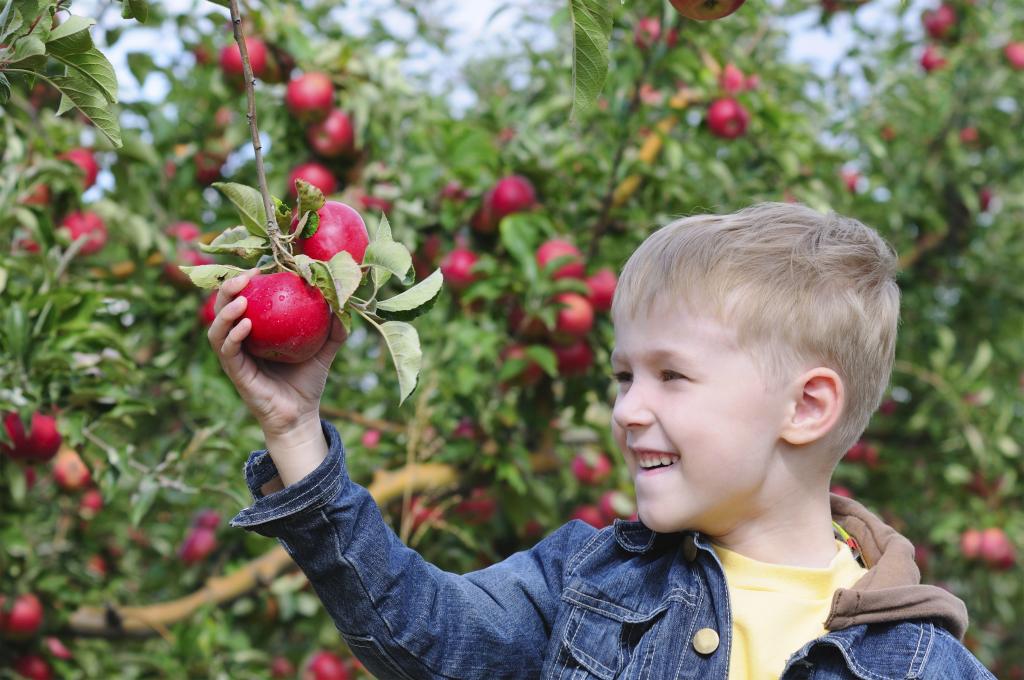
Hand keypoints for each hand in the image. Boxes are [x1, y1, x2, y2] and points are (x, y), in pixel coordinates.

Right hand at [206, 267, 348, 434]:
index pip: (243, 300)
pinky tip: (246, 324)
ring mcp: (235, 358)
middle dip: (226, 289)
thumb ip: (334, 329)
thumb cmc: (308, 382)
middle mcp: (240, 342)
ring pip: (217, 329)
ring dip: (224, 311)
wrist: (301, 416)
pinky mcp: (235, 374)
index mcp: (256, 333)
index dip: (245, 283)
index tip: (260, 267)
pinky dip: (233, 336)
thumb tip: (344, 302)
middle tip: (244, 276)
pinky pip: (228, 351)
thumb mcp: (325, 351)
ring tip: (241, 298)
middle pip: (222, 309)